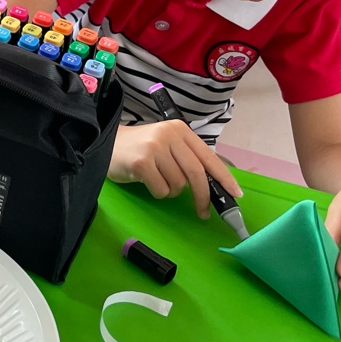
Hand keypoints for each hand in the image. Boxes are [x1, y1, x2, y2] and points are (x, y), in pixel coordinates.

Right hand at [109, 122, 243, 218]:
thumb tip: (213, 186)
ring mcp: (155, 147)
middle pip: (197, 173)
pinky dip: (157, 192)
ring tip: (156, 179)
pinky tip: (146, 181)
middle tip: (202, 212)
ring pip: (179, 184)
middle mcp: (169, 135)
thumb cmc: (140, 149)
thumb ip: (187, 159)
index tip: (235, 194)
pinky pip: (162, 189)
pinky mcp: (142, 162)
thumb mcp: (166, 146)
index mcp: (180, 130)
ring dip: (170, 190)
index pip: (208, 156)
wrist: (105, 144)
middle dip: (202, 197)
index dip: (224, 177)